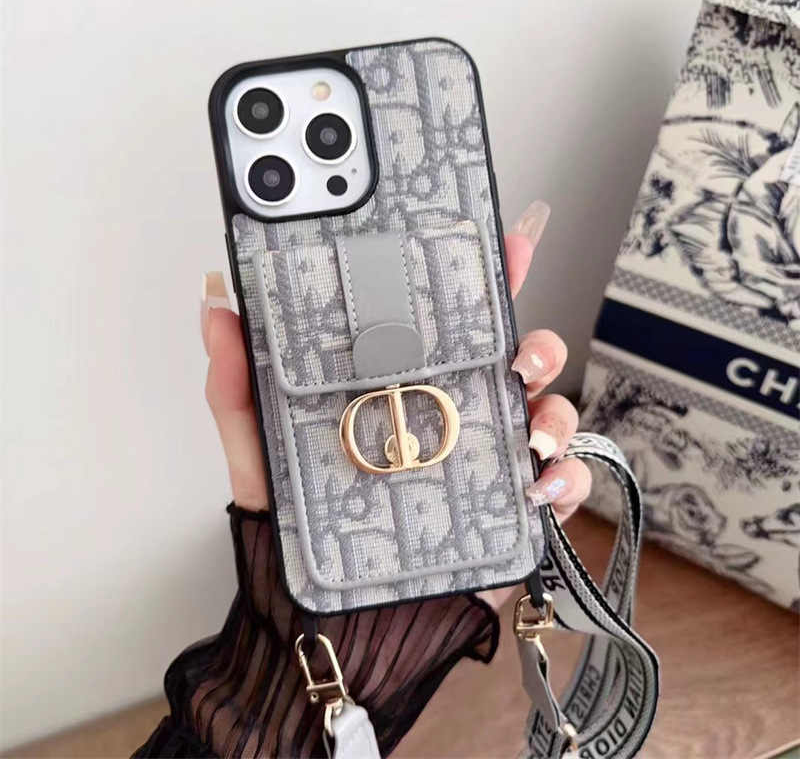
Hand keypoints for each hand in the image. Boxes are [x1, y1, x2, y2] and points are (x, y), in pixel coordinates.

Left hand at [202, 201, 590, 607]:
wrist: (335, 615)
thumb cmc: (301, 528)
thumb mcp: (261, 450)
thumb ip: (237, 384)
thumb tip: (216, 304)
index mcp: (408, 389)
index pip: (452, 324)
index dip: (485, 279)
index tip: (504, 244)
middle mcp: (456, 416)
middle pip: (517, 359)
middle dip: (535, 343)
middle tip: (518, 353)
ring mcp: (488, 461)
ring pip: (550, 412)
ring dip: (555, 408)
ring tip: (531, 427)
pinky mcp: (512, 512)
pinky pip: (562, 483)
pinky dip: (568, 477)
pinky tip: (541, 482)